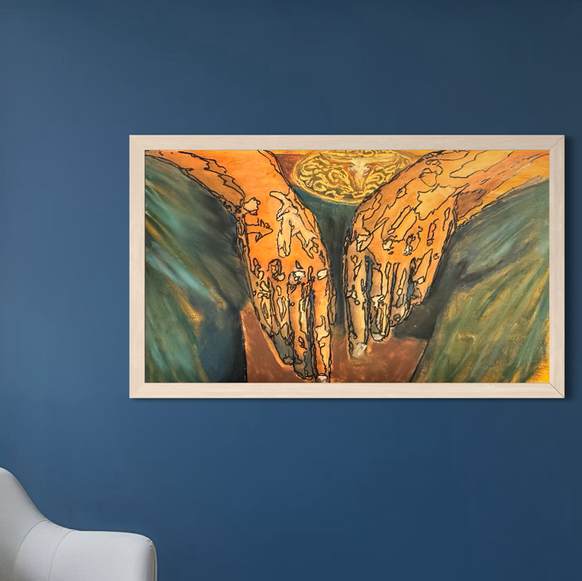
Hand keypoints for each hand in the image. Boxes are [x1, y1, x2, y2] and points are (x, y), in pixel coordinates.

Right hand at [233, 183, 334, 379]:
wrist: (261, 200)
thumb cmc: (294, 222)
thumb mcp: (317, 247)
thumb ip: (318, 279)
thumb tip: (320, 311)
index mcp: (318, 271)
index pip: (321, 322)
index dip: (322, 349)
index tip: (326, 369)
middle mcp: (296, 279)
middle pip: (302, 330)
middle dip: (309, 359)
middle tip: (314, 379)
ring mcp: (273, 280)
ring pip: (282, 326)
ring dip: (291, 351)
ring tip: (298, 369)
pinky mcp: (254, 278)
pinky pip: (264, 312)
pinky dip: (273, 334)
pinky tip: (279, 346)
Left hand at [344, 161, 461, 348]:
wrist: (428, 183)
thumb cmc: (391, 200)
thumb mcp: (363, 220)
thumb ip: (357, 250)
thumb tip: (354, 285)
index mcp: (359, 243)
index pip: (354, 292)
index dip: (355, 321)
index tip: (356, 340)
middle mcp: (381, 252)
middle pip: (376, 300)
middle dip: (373, 326)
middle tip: (371, 343)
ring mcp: (407, 255)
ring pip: (397, 297)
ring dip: (391, 316)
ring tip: (386, 328)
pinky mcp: (429, 255)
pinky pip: (419, 286)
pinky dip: (412, 300)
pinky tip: (407, 308)